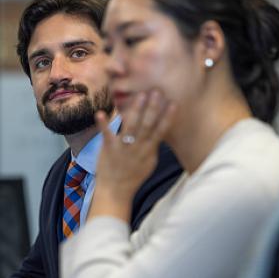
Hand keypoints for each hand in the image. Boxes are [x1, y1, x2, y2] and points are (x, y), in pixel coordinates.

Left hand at [88, 89, 175, 221]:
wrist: (116, 191)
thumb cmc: (134, 176)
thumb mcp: (150, 162)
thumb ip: (154, 146)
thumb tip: (159, 132)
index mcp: (149, 150)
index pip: (161, 131)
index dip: (168, 117)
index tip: (173, 103)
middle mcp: (138, 147)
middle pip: (147, 125)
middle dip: (153, 108)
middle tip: (157, 92)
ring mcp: (124, 147)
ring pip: (131, 126)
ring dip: (136, 110)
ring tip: (140, 95)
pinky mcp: (109, 149)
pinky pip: (107, 135)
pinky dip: (103, 124)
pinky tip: (100, 113)